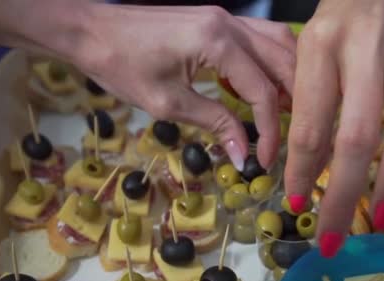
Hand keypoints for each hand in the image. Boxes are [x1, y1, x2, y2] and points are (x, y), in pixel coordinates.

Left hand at [76, 5, 296, 169]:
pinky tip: (266, 87)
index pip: (262, 91)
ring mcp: (226, 17)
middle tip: (291, 136)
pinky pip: (261, 38)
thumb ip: (214, 123)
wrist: (91, 31)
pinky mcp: (218, 20)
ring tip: (287, 112)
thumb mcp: (168, 103)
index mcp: (218, 42)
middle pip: (283, 61)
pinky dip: (272, 63)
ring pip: (278, 43)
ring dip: (288, 78)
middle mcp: (230, 24)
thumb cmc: (122, 66)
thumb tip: (244, 154)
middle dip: (292, 102)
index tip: (266, 160)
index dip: (270, 130)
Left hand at [284, 0, 383, 256]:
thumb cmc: (334, 27)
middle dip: (344, 191)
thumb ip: (307, 105)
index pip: (309, 122)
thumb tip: (306, 170)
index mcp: (320, 49)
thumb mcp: (306, 57)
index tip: (297, 204)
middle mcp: (364, 47)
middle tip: (334, 235)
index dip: (301, 170)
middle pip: (358, 130)